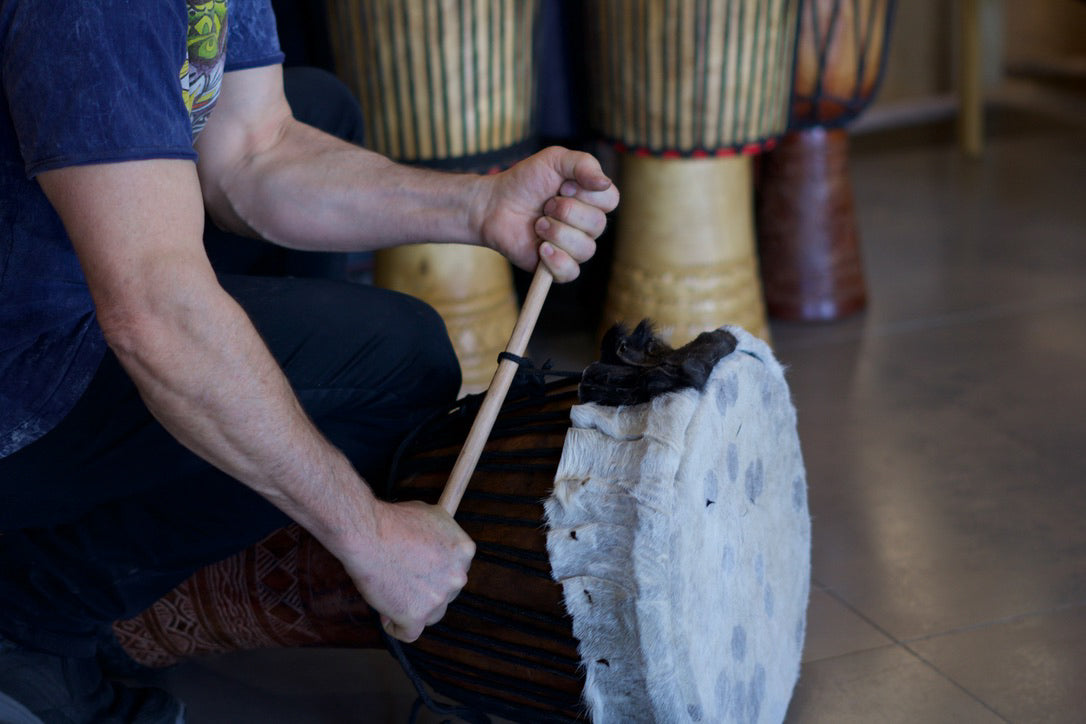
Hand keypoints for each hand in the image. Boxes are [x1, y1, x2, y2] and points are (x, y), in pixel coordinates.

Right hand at [341, 500, 475, 642]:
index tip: (419, 568)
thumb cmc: (393, 520)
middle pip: (446, 593)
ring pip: (431, 614)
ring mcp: (438, 598)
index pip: (455, 569)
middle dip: (426, 590)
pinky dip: (396, 627)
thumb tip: (437, 541)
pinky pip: (409, 633)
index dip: (436, 570)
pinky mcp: (416, 616)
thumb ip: (441, 534)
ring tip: (391, 594)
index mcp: (465, 551)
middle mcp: (458, 576)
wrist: (369, 534)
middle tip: (402, 581)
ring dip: (415, 608)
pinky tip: (386, 615)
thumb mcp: (431, 514)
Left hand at [476, 146, 619, 281]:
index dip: (585, 193)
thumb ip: (583, 163)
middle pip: (598, 224)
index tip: (562, 186)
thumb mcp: (555, 159)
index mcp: (592, 200)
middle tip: (545, 205)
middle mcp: (588, 226)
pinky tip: (541, 248)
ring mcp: (574, 248)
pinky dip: (556, 260)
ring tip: (537, 224)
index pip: (611, 200)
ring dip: (556, 232)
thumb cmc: (526, 181)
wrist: (495, 205)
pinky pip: (571, 272)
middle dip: (566, 211)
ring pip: (585, 249)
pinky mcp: (558, 268)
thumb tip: (604, 183)